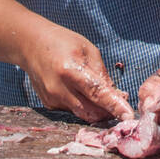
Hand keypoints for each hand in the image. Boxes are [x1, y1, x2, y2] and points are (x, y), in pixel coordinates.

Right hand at [16, 21, 134, 122]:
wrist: (30, 45)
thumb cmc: (62, 42)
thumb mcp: (88, 50)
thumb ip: (102, 74)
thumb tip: (118, 96)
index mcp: (70, 70)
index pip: (97, 93)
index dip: (114, 105)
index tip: (128, 116)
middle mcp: (59, 89)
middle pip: (91, 111)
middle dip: (109, 112)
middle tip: (120, 105)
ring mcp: (52, 99)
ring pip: (83, 114)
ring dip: (97, 110)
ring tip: (103, 97)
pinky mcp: (48, 104)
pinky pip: (72, 110)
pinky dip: (83, 105)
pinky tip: (83, 92)